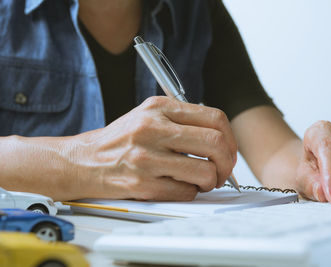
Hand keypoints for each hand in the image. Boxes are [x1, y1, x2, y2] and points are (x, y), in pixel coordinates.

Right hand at [72, 96, 236, 200]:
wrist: (84, 161)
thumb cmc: (121, 140)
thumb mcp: (148, 115)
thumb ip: (181, 119)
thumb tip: (220, 136)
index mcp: (159, 108)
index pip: (214, 118)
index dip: (230, 138)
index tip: (228, 150)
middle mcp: (152, 129)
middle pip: (215, 143)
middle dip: (227, 163)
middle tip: (222, 171)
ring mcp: (146, 157)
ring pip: (204, 171)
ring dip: (210, 181)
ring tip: (202, 181)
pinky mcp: (141, 183)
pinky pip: (185, 192)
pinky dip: (190, 192)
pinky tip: (180, 186)